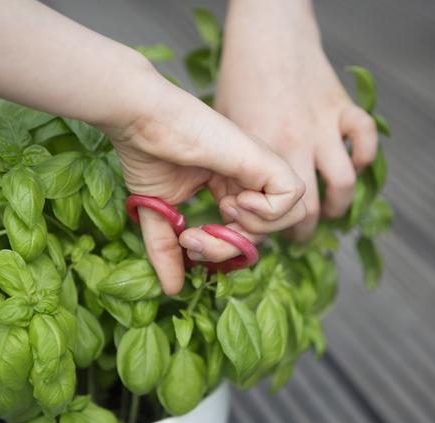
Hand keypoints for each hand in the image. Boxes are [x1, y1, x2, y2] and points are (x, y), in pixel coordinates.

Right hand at [100, 69, 305, 294]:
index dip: (222, 250)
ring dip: (254, 230)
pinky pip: (293, 197)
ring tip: (222, 213)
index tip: (187, 242)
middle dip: (233, 248)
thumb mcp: (160, 216)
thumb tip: (173, 290)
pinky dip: (267, 211)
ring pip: (291, 216)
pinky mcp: (264, 159)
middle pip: (270, 231)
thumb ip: (168, 251)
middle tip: (196, 238)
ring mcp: (260, 167)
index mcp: (232, 186)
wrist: (141, 120)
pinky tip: (235, 200)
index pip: (247, 233)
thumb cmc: (147, 154)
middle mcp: (252, 178)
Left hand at [193, 0, 376, 261]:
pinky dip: (363, 157)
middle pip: (309, 210)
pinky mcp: (342, 107)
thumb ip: (233, 165)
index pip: (271, 213)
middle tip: (296, 233)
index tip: (264, 228)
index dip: (268, 229)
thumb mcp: (224, 125)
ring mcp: (323, 126)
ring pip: (343, 186)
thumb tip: (236, 202)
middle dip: (302, 231)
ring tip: (326, 211)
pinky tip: (350, 164)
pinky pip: (365, 141)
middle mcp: (296, 144)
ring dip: (336, 206)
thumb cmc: (238, 78)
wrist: (266, 31)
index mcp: (261, 152)